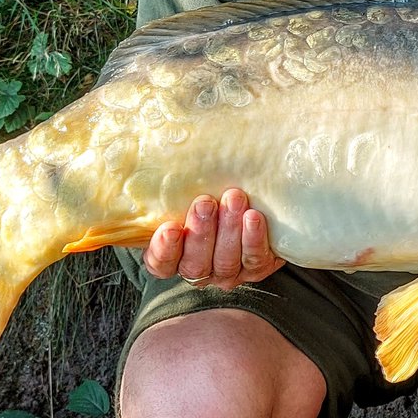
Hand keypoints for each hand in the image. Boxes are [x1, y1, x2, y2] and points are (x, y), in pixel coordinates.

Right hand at [142, 188, 284, 290]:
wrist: (253, 200)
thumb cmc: (210, 191)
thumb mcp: (186, 187)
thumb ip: (173, 181)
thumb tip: (160, 146)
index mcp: (173, 254)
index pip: (160, 262)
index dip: (164, 249)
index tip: (170, 227)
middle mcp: (199, 267)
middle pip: (194, 263)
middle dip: (200, 232)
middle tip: (205, 203)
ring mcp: (228, 271)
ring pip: (225, 262)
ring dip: (229, 230)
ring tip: (234, 199)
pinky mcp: (257, 266)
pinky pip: (255, 260)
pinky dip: (253, 239)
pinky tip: (253, 217)